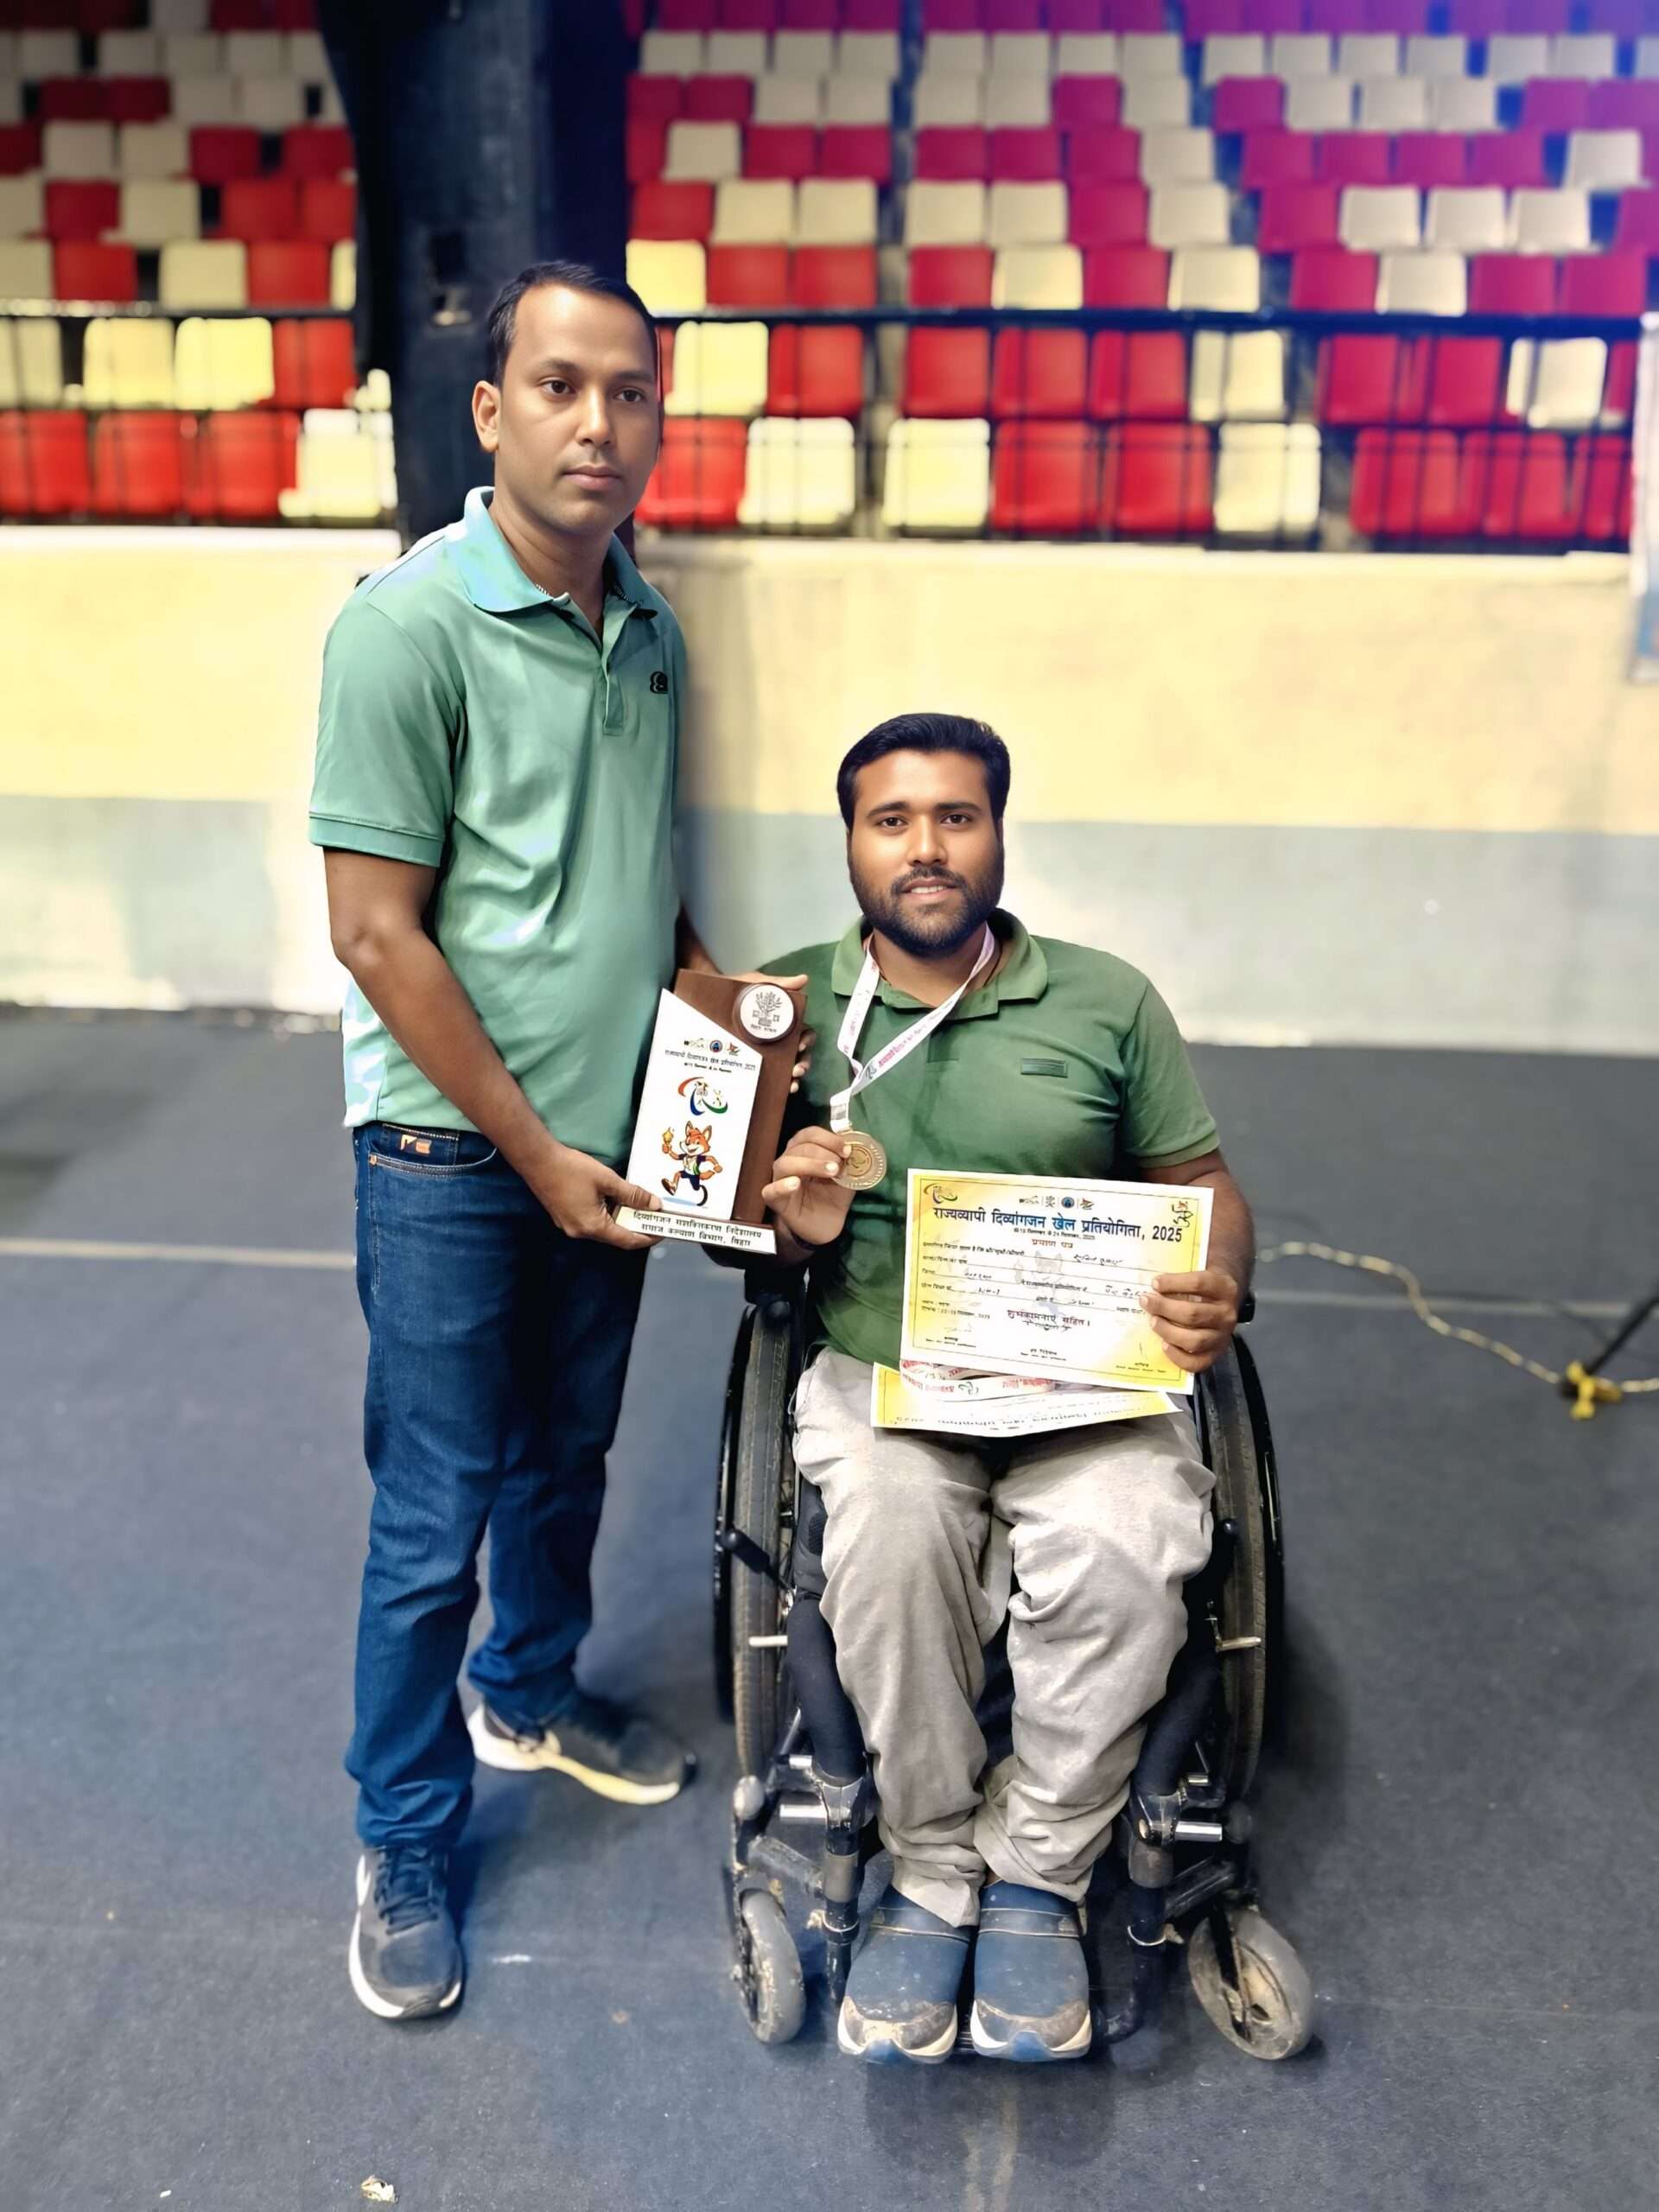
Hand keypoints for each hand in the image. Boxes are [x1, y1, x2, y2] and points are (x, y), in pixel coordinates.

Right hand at [532, 1143, 660, 1251]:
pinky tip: (616, 1201)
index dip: (647, 1237)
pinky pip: (591, 1221)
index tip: (663, 1231)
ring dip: (621, 1219)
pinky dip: (607, 1215)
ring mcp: (570, 1226)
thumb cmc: (571, 1169)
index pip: (627, 1241)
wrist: (536, 1160)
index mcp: (593, 1227)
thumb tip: (654, 1205)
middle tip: (654, 1217)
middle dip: (636, 1227)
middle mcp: (581, 1232)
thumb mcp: (607, 1180)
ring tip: (639, 1207)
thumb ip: (632, 1194)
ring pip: (603, 1228)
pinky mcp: (564, 1217)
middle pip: (615, 1236)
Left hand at [731, 972, 813, 1092]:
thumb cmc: (738, 991)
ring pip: (789, 1069)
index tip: (800, 1045)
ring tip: (792, 1084)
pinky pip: (770, 1076)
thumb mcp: (757, 985)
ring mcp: (767, 1053)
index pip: (804, 1032)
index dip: (807, 1040)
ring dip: (795, 1078)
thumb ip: (779, 985)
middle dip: (804, 1064)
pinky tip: (780, 1090)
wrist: (710, 997)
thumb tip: (803, 979)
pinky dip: (779, 1085)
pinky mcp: (754, 1063)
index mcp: (783, 1022)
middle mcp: (779, 1039)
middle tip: (797, 1070)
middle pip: (800, 1054)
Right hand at [762, 1125, 854, 1249]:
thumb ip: (850, 1160)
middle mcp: (790, 1161)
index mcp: (805, 1150)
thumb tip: (858, 1143)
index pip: (810, 1134)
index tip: (846, 1150)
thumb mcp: (847, 1175)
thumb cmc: (833, 1195)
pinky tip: (795, 1184)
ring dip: (810, 1164)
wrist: (829, 1224)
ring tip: (830, 1172)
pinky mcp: (776, 1201)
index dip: (828, 1138)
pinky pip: (770, 1191)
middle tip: (839, 1166)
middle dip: (823, 1152)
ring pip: (785, 1164)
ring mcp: (781, 1180)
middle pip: (799, 1147)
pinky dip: (781, 1186)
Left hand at [1141, 1268, 1240, 1374]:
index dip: (1174, 1283)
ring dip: (1168, 1331)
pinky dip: (1177, 1356)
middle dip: (1164, 1308)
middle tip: (1146, 1301)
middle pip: (1193, 1314)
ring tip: (1153, 1321)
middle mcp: (1227, 1314)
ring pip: (1194, 1340)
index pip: (1199, 1284)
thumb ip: (1181, 1273)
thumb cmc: (1204, 1285)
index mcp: (1225, 1288)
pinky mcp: (1216, 1354)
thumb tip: (1154, 1281)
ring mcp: (1223, 1336)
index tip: (1155, 1283)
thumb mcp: (1200, 1271)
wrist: (1225, 1299)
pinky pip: (1197, 1362)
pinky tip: (1164, 1344)